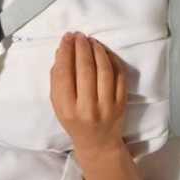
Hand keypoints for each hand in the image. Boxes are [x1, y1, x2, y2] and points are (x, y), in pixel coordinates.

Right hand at [50, 32, 127, 160]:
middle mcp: (87, 107)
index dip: (66, 51)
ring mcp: (107, 105)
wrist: (98, 143)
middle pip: (85, 69)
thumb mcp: (58, 104)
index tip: (66, 37)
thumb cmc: (73, 120)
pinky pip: (119, 76)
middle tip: (79, 36)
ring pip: (104, 70)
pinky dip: (112, 60)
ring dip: (97, 50)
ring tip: (91, 41)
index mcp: (67, 108)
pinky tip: (104, 53)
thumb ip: (57, 79)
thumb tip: (62, 50)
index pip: (65, 73)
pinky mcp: (121, 103)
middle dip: (81, 47)